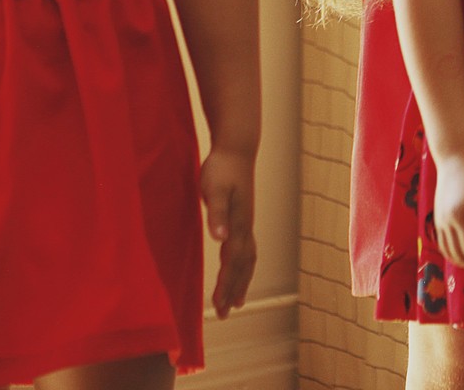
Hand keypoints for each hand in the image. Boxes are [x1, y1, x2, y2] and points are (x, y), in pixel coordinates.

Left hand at [200, 145, 257, 318]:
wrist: (236, 149)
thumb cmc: (222, 169)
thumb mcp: (215, 189)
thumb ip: (217, 213)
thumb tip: (220, 238)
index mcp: (239, 224)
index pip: (235, 262)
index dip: (228, 285)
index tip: (220, 306)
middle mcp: (245, 227)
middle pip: (244, 265)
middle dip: (235, 289)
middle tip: (226, 313)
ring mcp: (245, 222)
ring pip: (247, 259)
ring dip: (241, 281)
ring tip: (234, 300)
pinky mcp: (242, 217)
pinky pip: (245, 249)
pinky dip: (241, 266)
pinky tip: (234, 268)